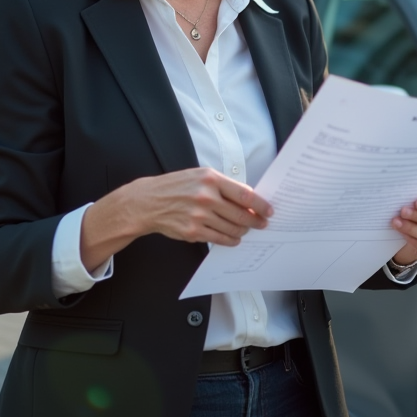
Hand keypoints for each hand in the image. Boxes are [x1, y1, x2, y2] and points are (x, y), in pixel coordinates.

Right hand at [123, 167, 272, 245]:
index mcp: (210, 179)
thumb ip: (223, 185)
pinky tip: (234, 238)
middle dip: (255, 221)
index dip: (260, 204)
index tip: (269, 210)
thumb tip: (248, 197)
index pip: (244, 194)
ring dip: (243, 231)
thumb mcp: (200, 176)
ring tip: (246, 230)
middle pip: (241, 214)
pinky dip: (230, 240)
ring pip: (232, 228)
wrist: (148, 202)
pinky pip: (219, 239)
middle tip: (262, 224)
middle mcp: (206, 197)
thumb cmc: (176, 187)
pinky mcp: (193, 232)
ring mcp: (199, 216)